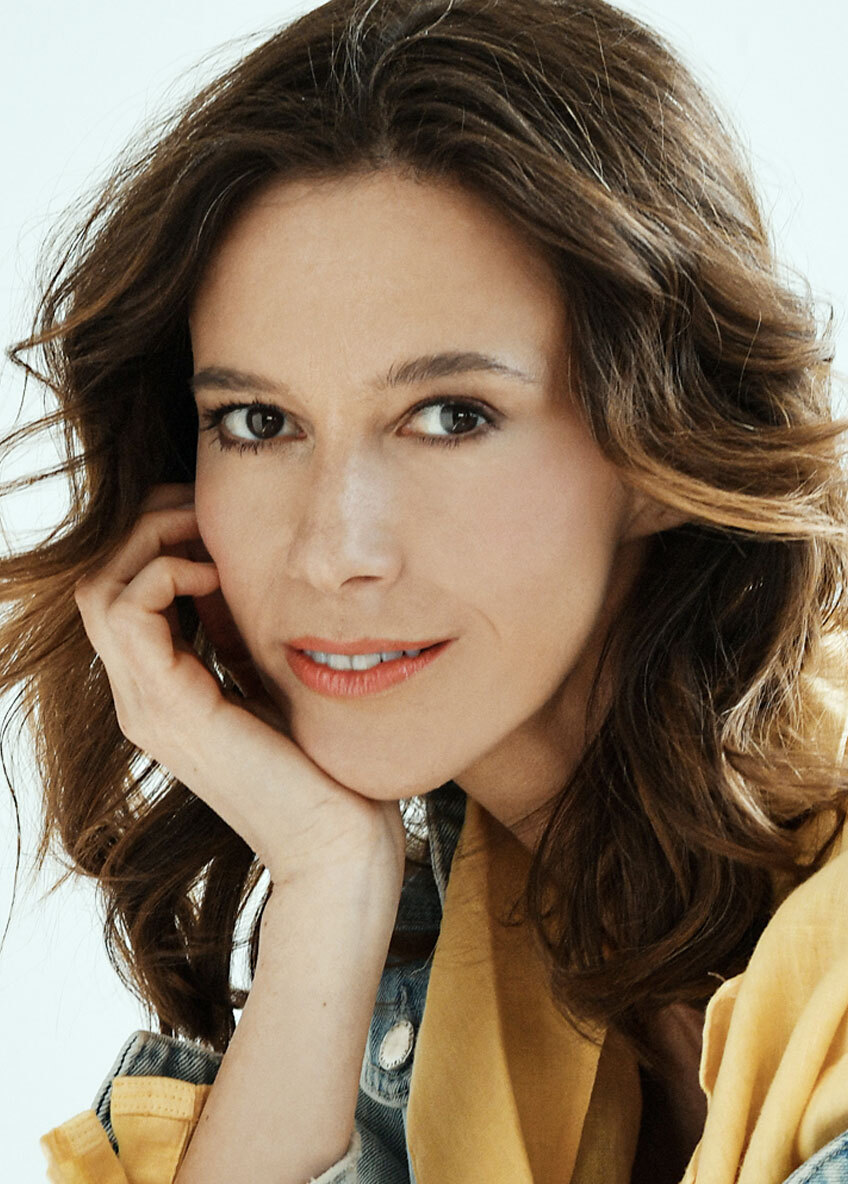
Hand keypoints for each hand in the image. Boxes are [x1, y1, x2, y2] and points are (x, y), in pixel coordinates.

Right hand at [73, 483, 407, 890]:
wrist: (337, 844)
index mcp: (165, 690)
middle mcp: (142, 698)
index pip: (123, 591)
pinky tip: (217, 573)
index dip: (159, 539)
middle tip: (206, 511)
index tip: (215, 520)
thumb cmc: (324, 765)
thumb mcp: (274, 680)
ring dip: (152, 541)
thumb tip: (240, 572)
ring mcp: (147, 706)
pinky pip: (128, 611)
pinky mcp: (168, 709)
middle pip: (99, 579)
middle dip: (149, 527)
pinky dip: (166, 573)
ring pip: (100, 588)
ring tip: (210, 536)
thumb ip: (243, 636)